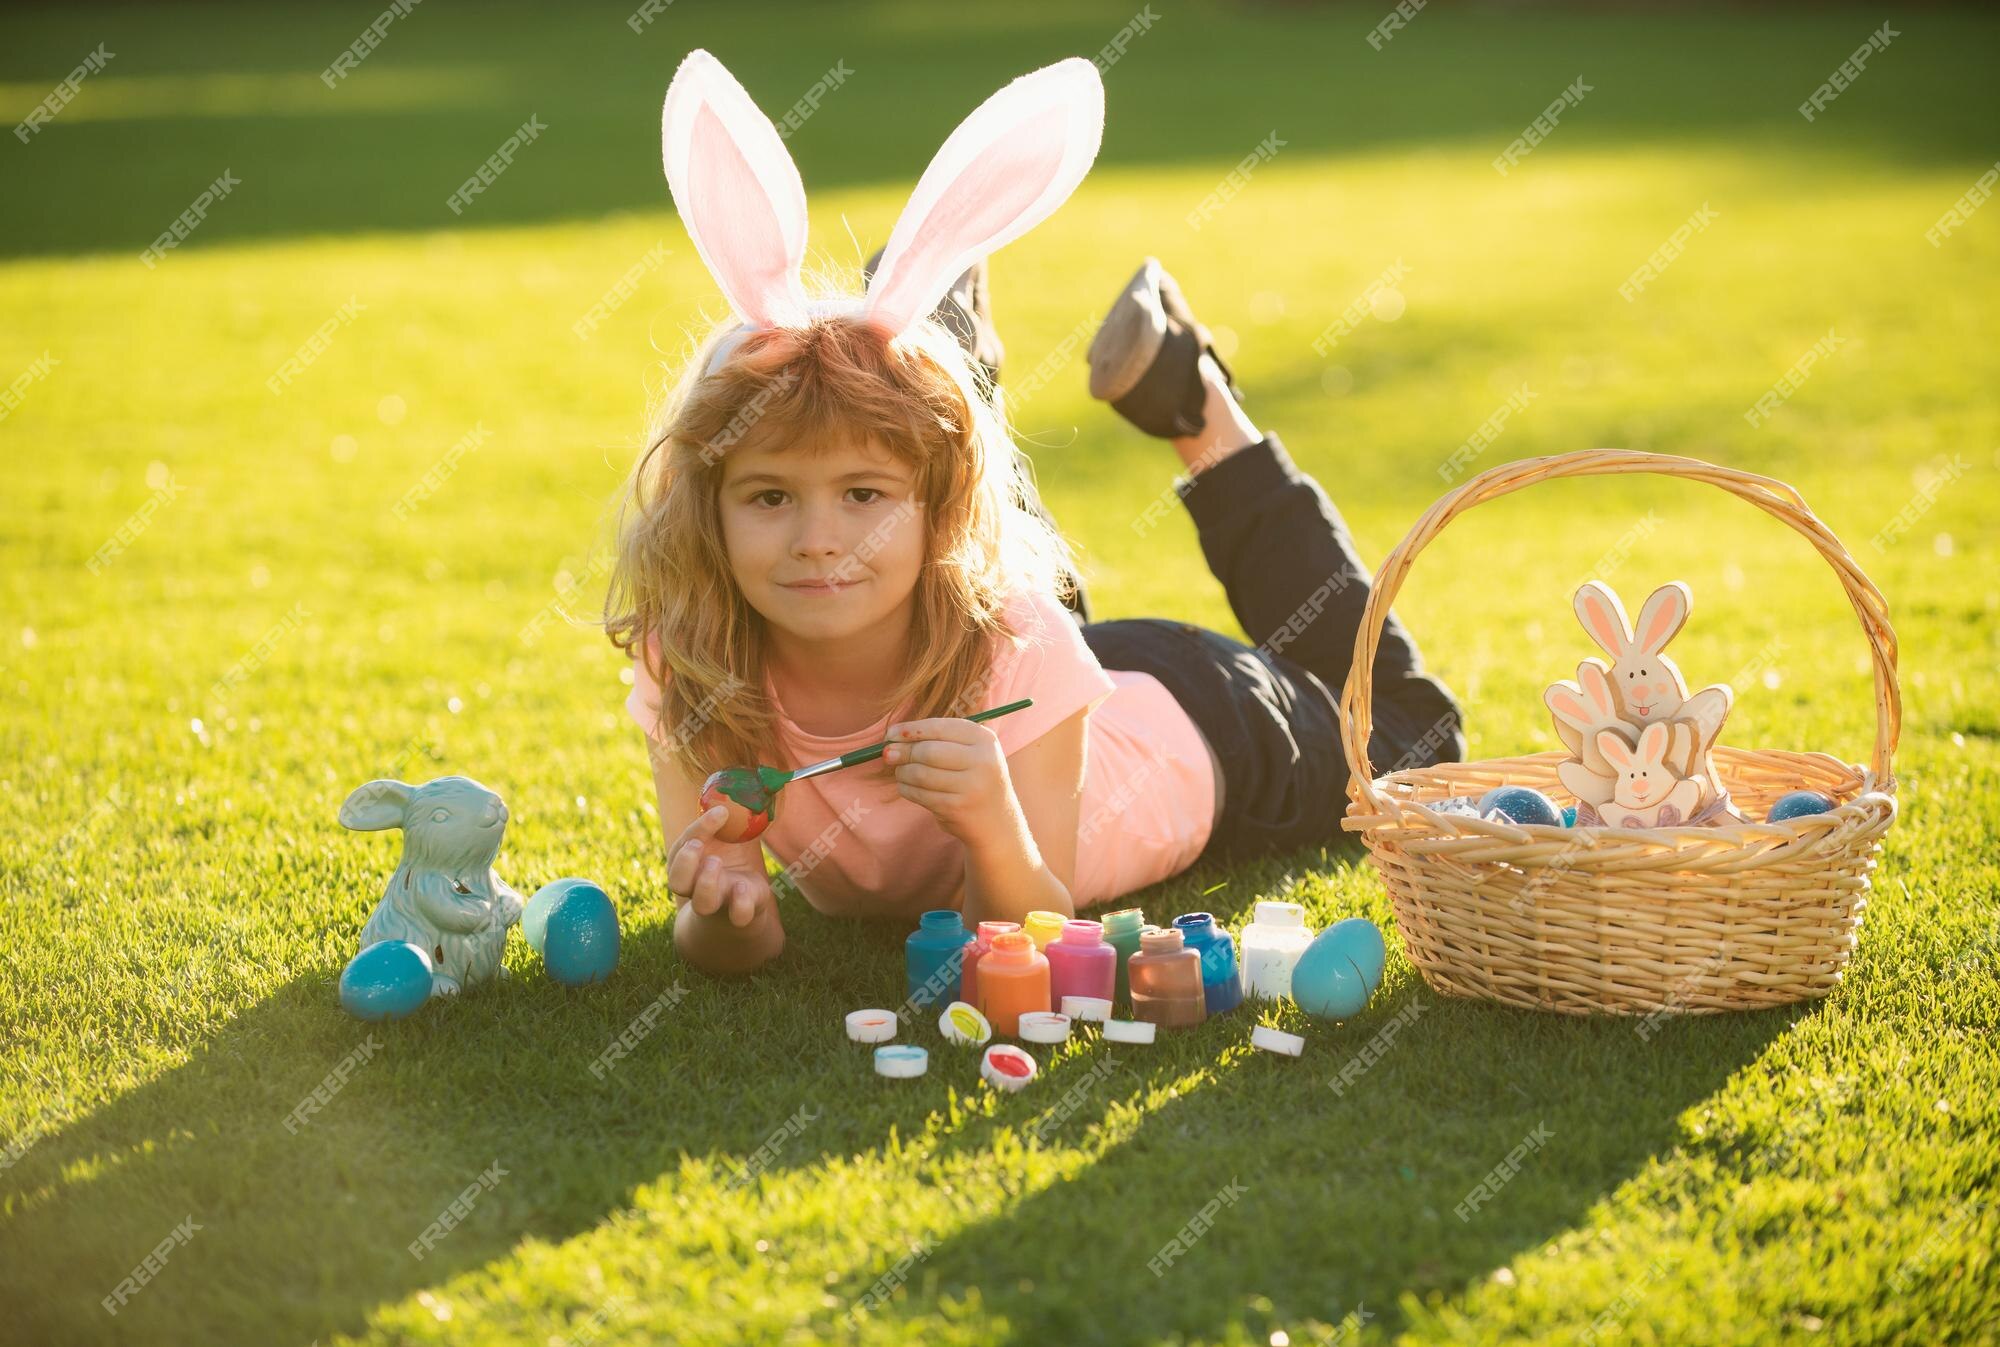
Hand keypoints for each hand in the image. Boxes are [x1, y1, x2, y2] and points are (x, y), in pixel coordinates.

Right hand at [667, 805, 775, 927]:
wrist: (747, 900)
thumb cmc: (732, 862)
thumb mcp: (730, 837)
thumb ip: (733, 815)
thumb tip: (753, 778)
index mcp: (691, 863)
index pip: (682, 848)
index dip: (697, 830)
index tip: (720, 812)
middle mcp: (698, 886)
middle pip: (677, 882)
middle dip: (685, 862)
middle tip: (699, 846)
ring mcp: (719, 902)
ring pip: (702, 904)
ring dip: (707, 883)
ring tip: (717, 863)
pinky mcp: (741, 915)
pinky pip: (737, 916)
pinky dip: (740, 904)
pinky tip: (744, 887)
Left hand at [883, 717, 1019, 849]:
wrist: (996, 819)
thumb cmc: (972, 776)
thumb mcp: (966, 750)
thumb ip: (934, 740)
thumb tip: (890, 739)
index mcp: (984, 739)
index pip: (939, 727)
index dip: (910, 729)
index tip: (891, 734)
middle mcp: (982, 760)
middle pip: (927, 752)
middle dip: (903, 752)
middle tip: (889, 755)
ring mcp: (971, 786)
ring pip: (920, 774)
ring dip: (902, 773)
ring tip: (901, 773)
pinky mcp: (957, 808)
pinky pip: (920, 795)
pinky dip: (907, 789)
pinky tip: (909, 787)